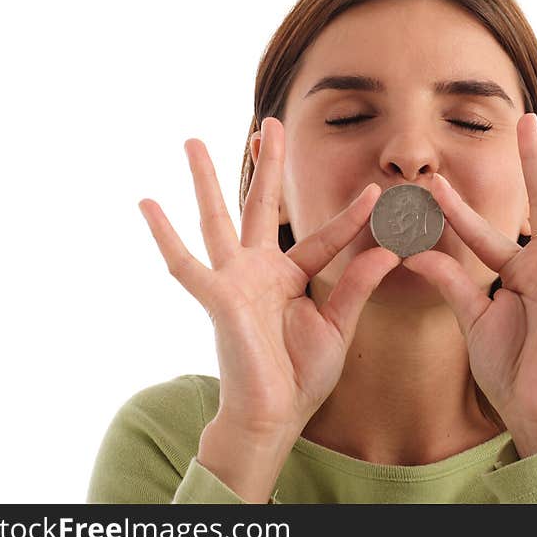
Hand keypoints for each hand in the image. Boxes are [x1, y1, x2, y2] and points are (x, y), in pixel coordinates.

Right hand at [138, 117, 401, 437]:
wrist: (275, 414)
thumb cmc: (302, 375)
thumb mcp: (338, 325)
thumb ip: (357, 286)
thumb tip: (389, 251)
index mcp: (290, 277)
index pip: (322, 237)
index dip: (349, 218)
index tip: (377, 194)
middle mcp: (258, 271)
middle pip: (261, 205)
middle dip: (267, 164)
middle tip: (270, 122)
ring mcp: (233, 280)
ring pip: (217, 219)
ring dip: (205, 180)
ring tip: (192, 140)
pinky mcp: (216, 297)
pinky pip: (184, 263)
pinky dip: (164, 235)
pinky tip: (146, 202)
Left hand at [401, 113, 536, 455]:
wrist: (535, 406)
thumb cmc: (508, 369)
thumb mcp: (473, 320)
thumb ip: (452, 284)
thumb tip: (414, 255)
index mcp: (518, 272)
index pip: (485, 232)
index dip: (459, 210)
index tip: (435, 185)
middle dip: (533, 162)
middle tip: (524, 119)